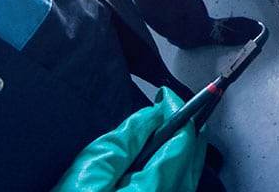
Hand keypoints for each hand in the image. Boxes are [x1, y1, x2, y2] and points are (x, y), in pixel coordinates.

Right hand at [52, 88, 204, 190]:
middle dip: (185, 130)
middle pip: (191, 160)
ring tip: (163, 130)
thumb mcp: (87, 175)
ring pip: (187, 178)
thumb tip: (150, 116)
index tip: (166, 97)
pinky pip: (176, 191)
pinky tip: (156, 162)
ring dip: (181, 150)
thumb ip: (122, 143)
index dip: (178, 113)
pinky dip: (173, 171)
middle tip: (169, 108)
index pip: (182, 143)